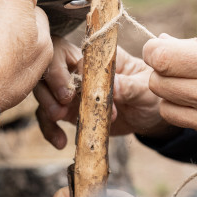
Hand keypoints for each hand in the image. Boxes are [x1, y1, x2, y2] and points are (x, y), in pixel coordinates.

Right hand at [34, 41, 172, 148]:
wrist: (149, 118)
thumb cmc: (150, 94)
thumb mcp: (145, 90)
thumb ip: (129, 86)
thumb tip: (112, 85)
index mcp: (100, 57)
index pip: (74, 54)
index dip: (69, 72)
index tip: (75, 94)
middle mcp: (82, 69)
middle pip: (51, 66)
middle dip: (50, 85)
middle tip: (61, 107)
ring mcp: (73, 90)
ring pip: (46, 90)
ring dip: (46, 105)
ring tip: (58, 119)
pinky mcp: (70, 110)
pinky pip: (50, 116)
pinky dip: (50, 128)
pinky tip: (60, 142)